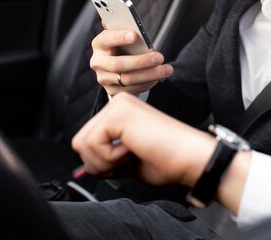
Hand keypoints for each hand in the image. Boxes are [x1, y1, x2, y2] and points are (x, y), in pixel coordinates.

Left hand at [72, 92, 213, 185]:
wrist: (190, 158)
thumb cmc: (168, 161)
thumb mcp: (127, 160)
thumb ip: (107, 157)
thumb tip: (85, 166)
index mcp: (121, 112)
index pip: (88, 141)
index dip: (103, 163)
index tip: (130, 161)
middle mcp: (117, 103)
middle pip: (80, 142)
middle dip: (100, 163)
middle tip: (129, 160)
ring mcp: (117, 106)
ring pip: (82, 143)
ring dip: (105, 162)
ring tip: (131, 155)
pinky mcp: (117, 113)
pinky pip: (91, 143)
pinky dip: (109, 158)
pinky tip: (132, 149)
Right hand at [89, 28, 172, 95]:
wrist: (118, 67)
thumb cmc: (123, 46)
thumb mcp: (123, 36)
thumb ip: (125, 28)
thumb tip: (123, 15)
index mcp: (99, 44)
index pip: (106, 39)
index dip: (119, 37)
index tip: (135, 35)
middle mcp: (98, 62)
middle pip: (118, 64)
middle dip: (141, 61)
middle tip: (160, 57)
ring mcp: (104, 78)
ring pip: (127, 79)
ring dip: (150, 75)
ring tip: (166, 69)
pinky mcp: (113, 91)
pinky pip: (132, 89)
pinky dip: (147, 84)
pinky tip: (158, 78)